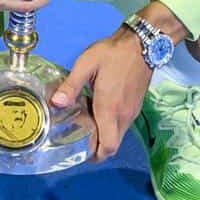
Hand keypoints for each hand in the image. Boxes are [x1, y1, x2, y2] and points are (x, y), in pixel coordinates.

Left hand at [51, 29, 151, 161]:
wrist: (142, 43)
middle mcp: (124, 116)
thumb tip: (56, 103)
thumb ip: (71, 85)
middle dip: (98, 149)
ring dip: (105, 137)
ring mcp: (132, 111)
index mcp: (110, 110)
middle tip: (80, 140)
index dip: (96, 156)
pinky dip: (112, 127)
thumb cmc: (113, 53)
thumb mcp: (87, 64)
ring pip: (119, 135)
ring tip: (87, 125)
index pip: (108, 147)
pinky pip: (123, 125)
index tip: (82, 153)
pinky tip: (100, 112)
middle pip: (113, 146)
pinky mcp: (136, 106)